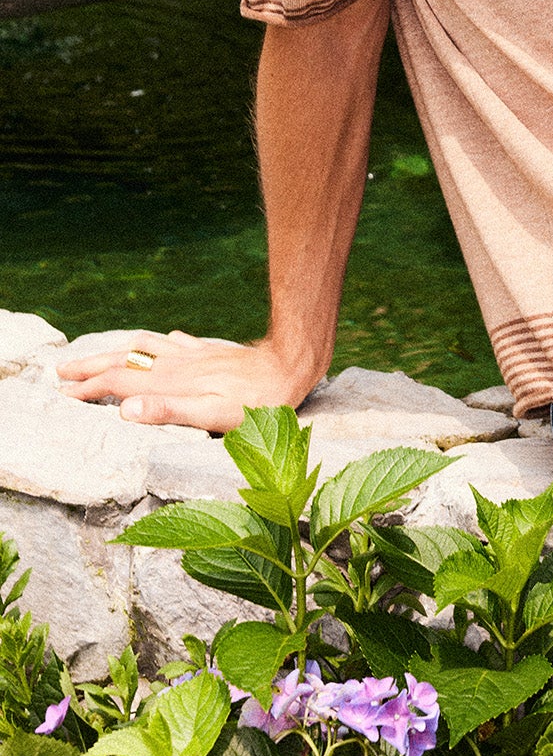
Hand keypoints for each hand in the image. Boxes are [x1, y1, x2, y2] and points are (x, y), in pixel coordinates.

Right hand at [56, 329, 321, 433]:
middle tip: (61, 369)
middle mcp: (175, 365)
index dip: (88, 387)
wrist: (288, 367)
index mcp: (169, 382)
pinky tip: (162, 340)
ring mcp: (192, 356)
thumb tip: (123, 410)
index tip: (62, 392)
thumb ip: (167, 411)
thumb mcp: (211, 416)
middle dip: (91, 366)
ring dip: (117, 350)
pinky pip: (175, 343)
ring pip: (145, 348)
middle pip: (124, 361)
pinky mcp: (210, 352)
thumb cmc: (253, 403)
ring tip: (100, 352)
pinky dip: (159, 342)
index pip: (117, 383)